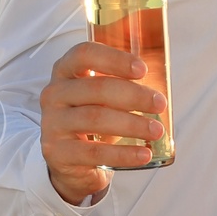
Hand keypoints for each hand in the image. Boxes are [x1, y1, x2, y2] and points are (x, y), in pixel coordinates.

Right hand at [41, 42, 166, 204]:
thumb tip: (164, 80)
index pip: (84, 54)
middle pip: (96, 89)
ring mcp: (52, 124)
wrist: (67, 161)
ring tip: (157, 130)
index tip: (142, 70)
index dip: (114, 59)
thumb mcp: (99, 97)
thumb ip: (120, 83)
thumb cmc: (91, 119)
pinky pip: (94, 153)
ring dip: (132, 124)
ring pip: (96, 119)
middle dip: (134, 95)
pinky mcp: (57, 152)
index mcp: (64, 71)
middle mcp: (54, 94)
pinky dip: (123, 154)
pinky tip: (144, 154)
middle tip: (159, 104)